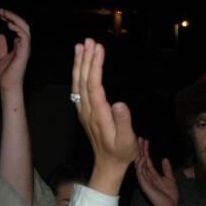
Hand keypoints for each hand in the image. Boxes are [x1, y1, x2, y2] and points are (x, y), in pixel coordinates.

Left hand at [0, 9, 29, 91]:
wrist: (7, 86)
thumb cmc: (6, 75)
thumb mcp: (1, 57)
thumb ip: (2, 47)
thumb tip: (1, 35)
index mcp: (20, 46)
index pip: (18, 28)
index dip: (10, 19)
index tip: (0, 14)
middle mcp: (24, 46)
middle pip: (23, 25)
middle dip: (12, 16)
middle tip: (1, 11)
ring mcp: (25, 49)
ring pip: (25, 28)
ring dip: (14, 19)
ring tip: (4, 15)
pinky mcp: (23, 53)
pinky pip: (24, 37)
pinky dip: (17, 29)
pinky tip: (9, 25)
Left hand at [72, 39, 136, 194]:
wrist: (108, 165)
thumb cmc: (121, 153)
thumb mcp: (127, 140)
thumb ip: (123, 122)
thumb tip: (119, 104)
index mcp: (98, 115)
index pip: (94, 85)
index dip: (95, 66)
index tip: (98, 49)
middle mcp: (88, 111)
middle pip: (83, 81)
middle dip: (85, 59)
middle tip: (89, 40)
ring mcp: (84, 112)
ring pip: (78, 84)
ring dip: (79, 64)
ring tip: (81, 46)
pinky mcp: (84, 112)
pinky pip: (78, 90)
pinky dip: (78, 74)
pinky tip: (79, 65)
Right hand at [135, 137, 177, 205]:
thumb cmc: (169, 196)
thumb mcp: (170, 178)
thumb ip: (166, 169)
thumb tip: (164, 158)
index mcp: (152, 175)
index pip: (147, 160)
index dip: (145, 150)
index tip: (145, 140)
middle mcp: (147, 176)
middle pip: (141, 160)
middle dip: (140, 149)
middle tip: (139, 138)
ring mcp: (145, 180)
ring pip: (139, 165)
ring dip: (139, 154)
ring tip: (140, 144)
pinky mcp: (144, 185)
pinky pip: (140, 173)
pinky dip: (140, 165)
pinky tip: (143, 157)